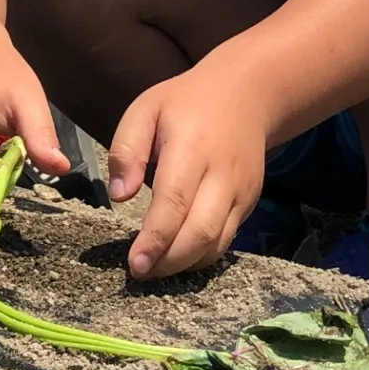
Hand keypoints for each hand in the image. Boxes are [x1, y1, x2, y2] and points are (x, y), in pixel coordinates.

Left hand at [108, 68, 269, 279]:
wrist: (245, 96)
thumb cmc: (184, 103)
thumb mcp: (145, 110)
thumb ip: (126, 149)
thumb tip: (119, 196)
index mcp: (192, 146)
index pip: (175, 201)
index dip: (156, 238)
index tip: (134, 263)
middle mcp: (222, 174)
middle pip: (200, 231)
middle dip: (169, 260)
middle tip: (140, 273)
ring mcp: (241, 192)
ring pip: (217, 242)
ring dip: (185, 264)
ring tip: (154, 270)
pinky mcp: (249, 203)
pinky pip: (227, 240)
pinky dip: (202, 256)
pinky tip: (178, 258)